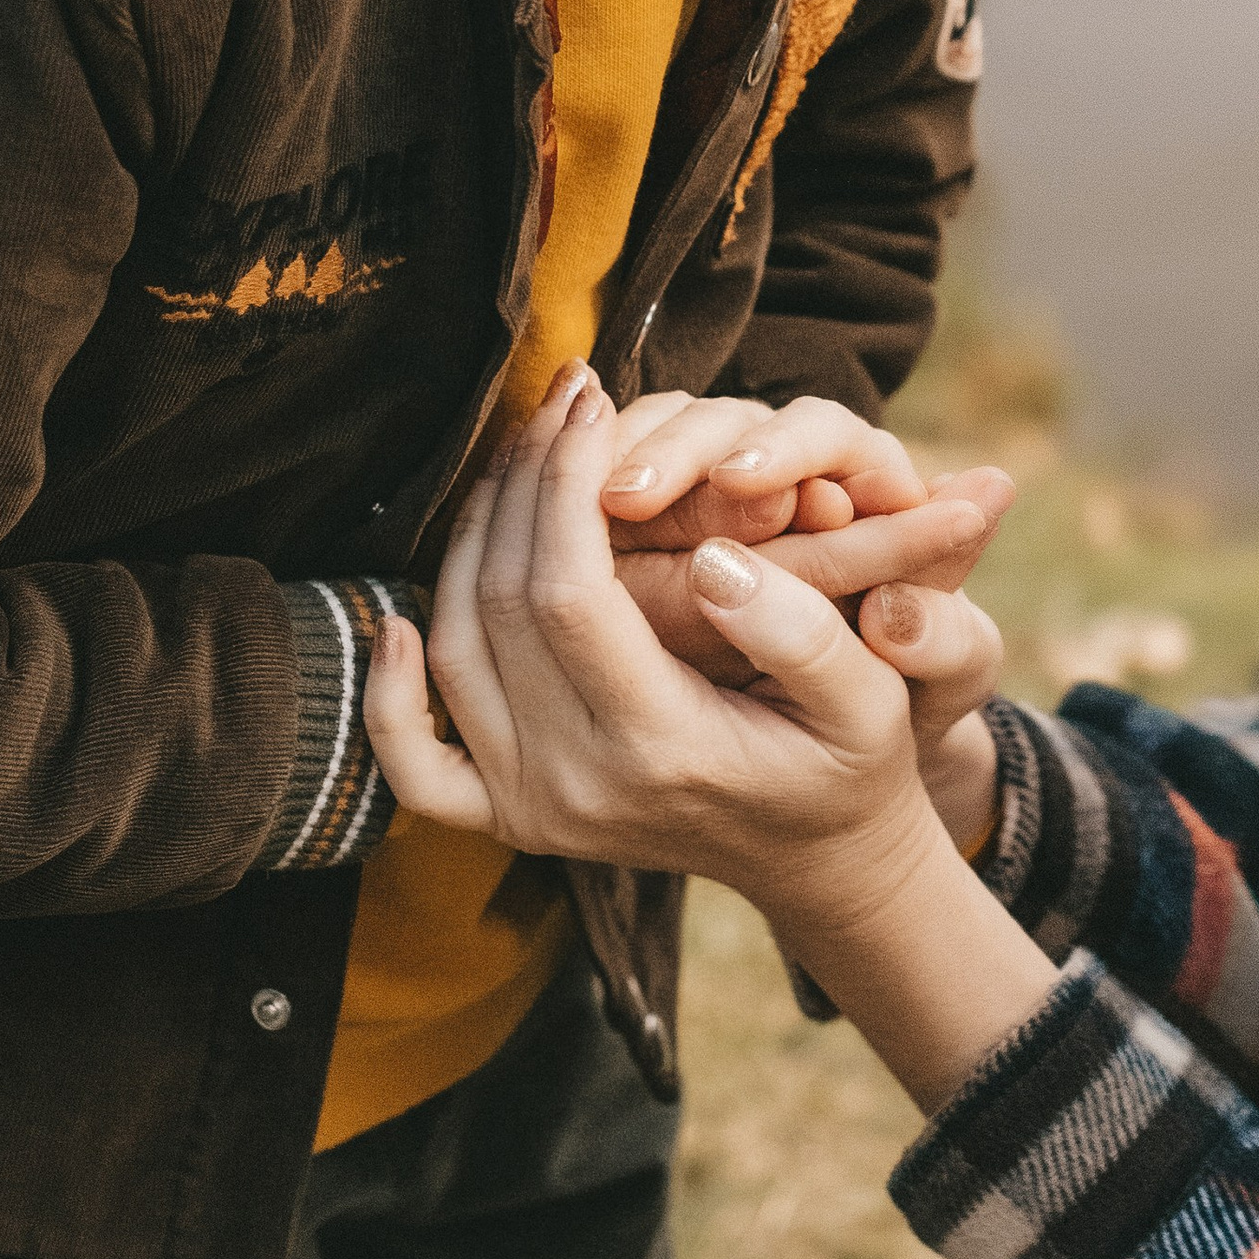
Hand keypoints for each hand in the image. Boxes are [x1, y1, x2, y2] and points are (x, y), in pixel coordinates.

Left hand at [365, 362, 995, 906]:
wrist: (820, 857)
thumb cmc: (849, 763)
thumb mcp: (868, 699)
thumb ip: (800, 633)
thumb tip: (717, 560)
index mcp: (661, 747)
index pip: (569, 592)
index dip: (566, 485)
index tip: (593, 406)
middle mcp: (577, 785)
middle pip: (501, 604)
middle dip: (524, 482)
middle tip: (562, 401)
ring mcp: (533, 808)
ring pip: (455, 649)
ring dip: (473, 537)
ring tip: (523, 453)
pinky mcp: (510, 817)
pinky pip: (413, 763)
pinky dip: (391, 692)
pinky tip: (403, 618)